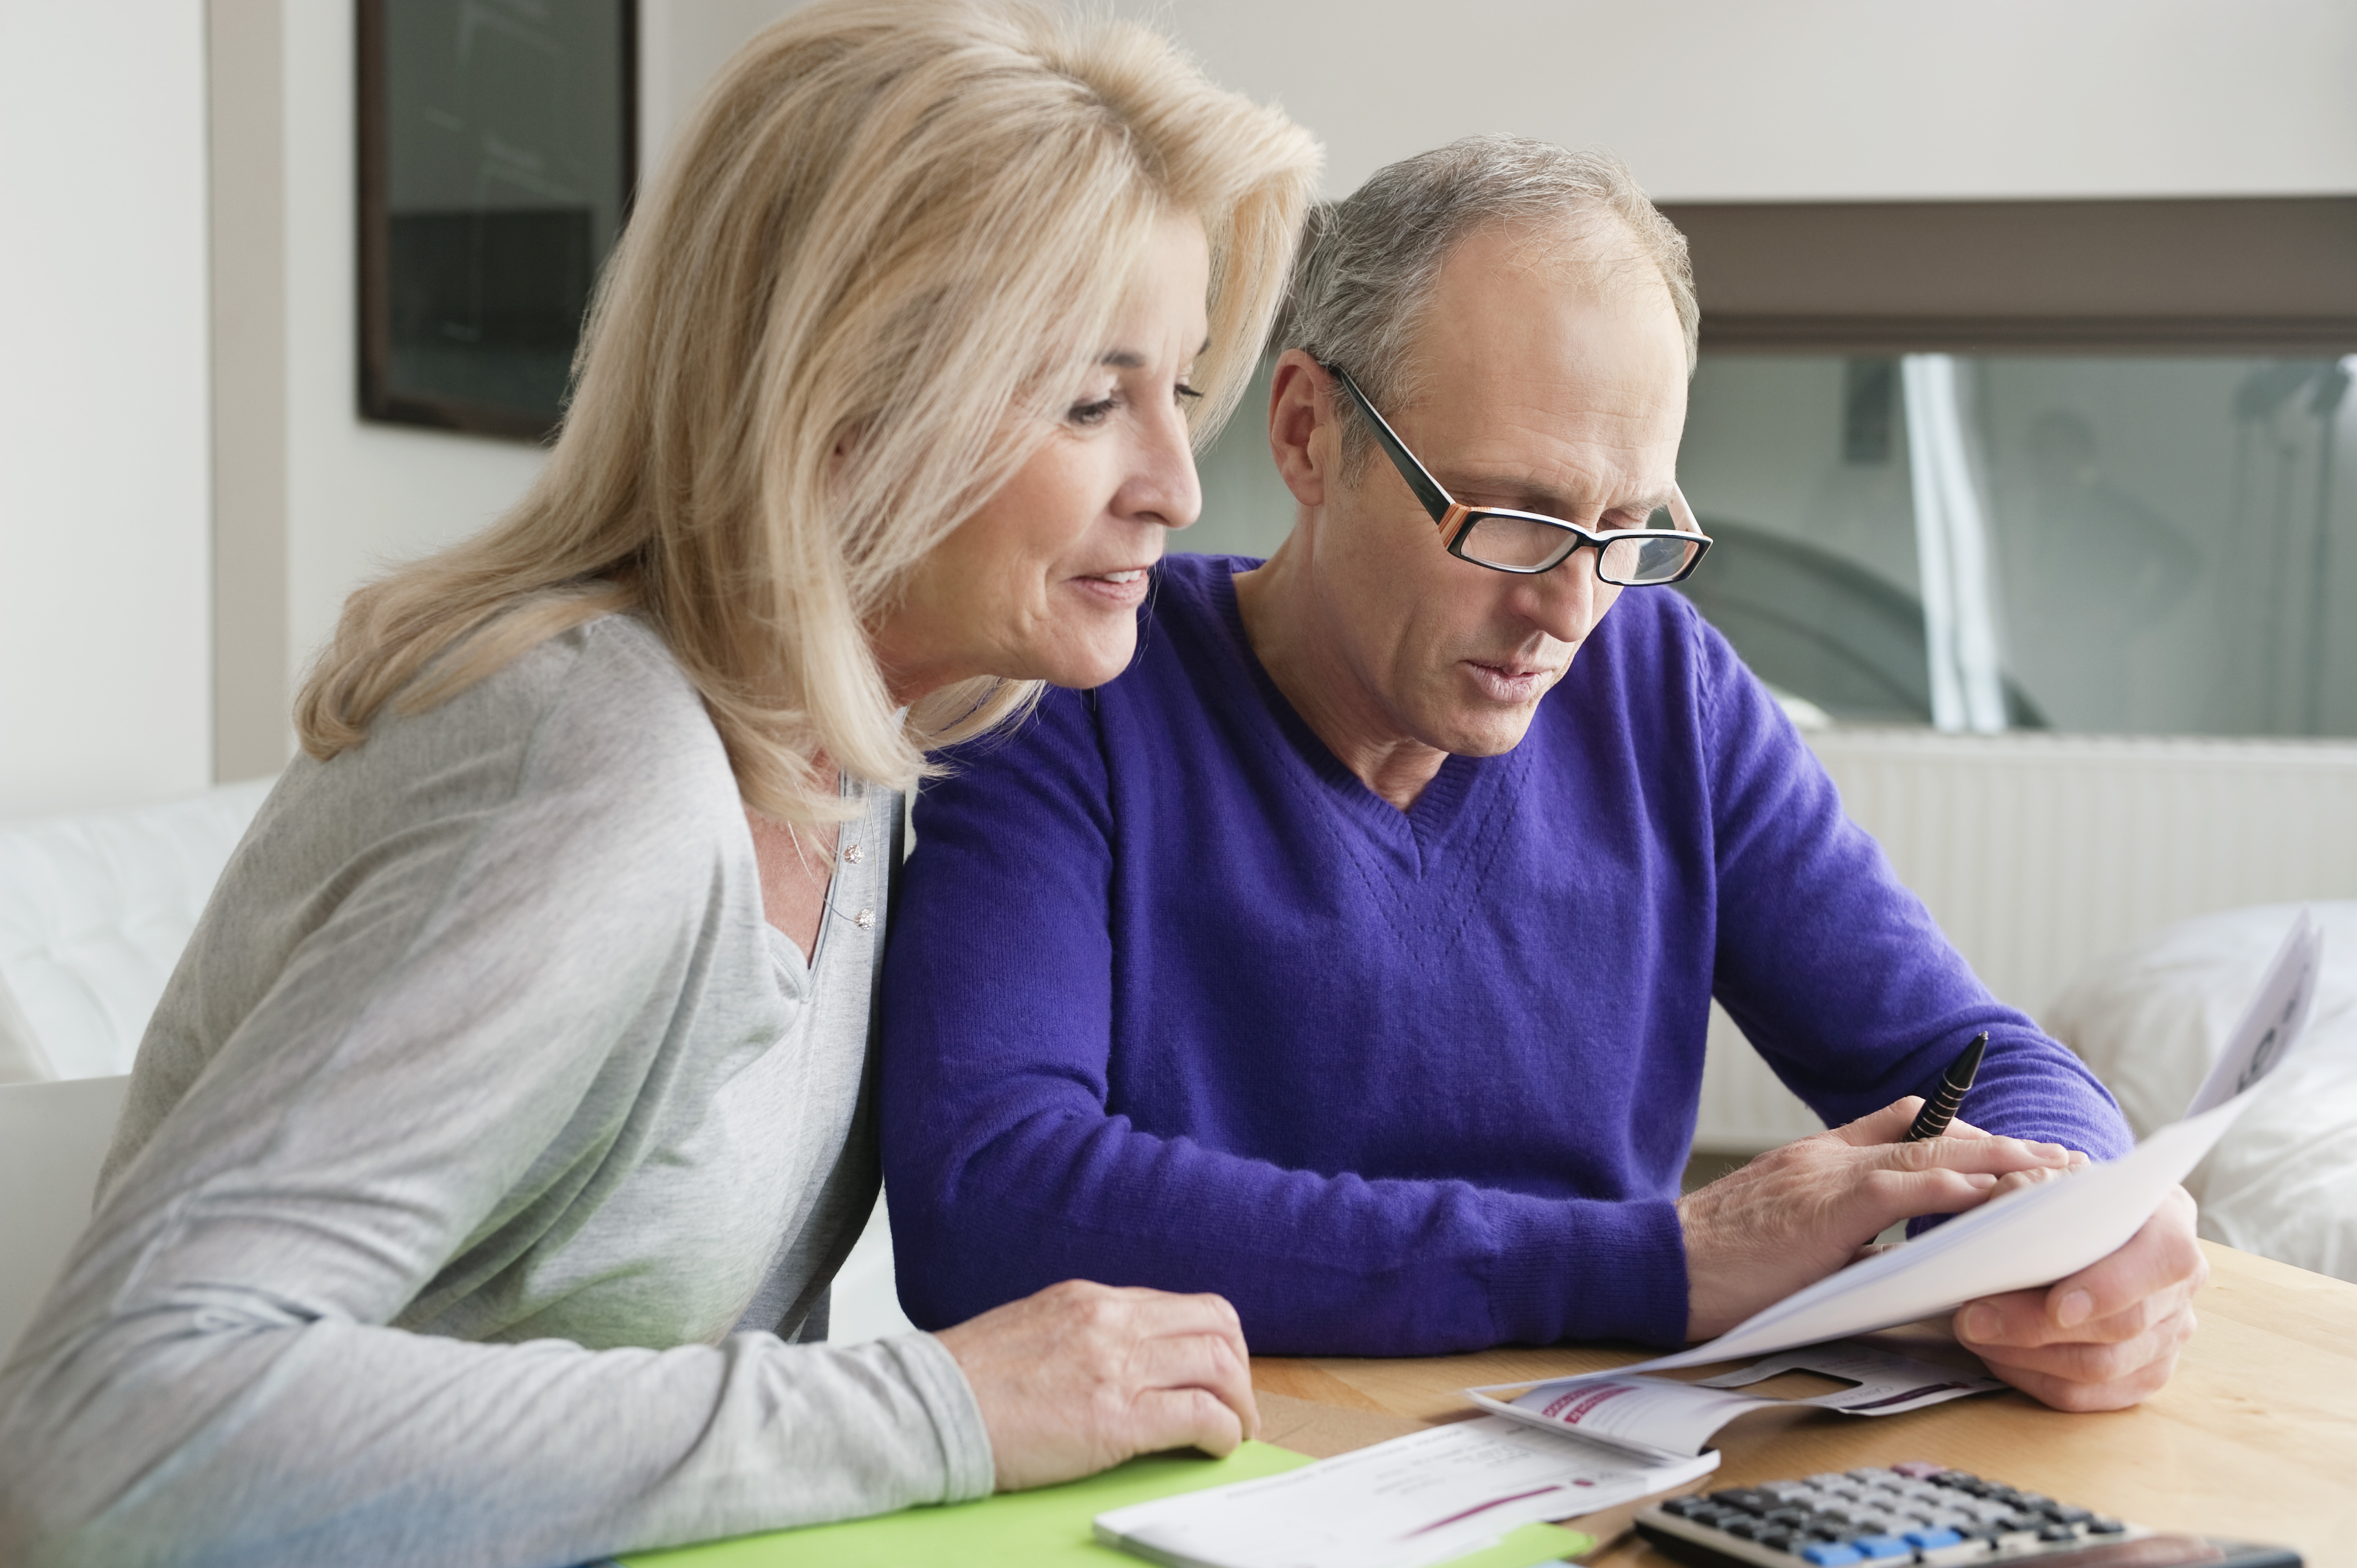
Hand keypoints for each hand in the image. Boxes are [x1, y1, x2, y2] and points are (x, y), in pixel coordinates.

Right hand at [934, 1279, 1259, 1490]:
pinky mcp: (1115, 1419)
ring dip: (1239, 1402)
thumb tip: (1124, 1354)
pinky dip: (1222, 1432)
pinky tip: (1215, 1446)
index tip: (1217, 1371)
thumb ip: (1085, 1333)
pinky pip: (1199, 1415)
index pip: (1182, 1305)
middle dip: (1239, 1367)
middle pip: (1215, 1325)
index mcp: (1091, 1299)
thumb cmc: (970, 1382)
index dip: (1214, 1341)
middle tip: (1238, 1403)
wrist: (928, 1410)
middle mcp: (1111, 1322)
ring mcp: (1116, 1366)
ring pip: (1218, 1365)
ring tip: (1235, 1430)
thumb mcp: (1036, 1329)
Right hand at [1677, 1101, 2080, 1340]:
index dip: (1961, 1130)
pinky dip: (1955, 1187)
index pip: (1901, 1125)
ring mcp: (1826, 1176)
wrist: (1660, 1264)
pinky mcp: (1826, 1207)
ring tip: (2050, 1171)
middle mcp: (1827, 1156)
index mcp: (1817, 1160)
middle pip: (1930, 1131)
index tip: (2006, 1143)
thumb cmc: (1718, 1265)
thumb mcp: (1788, 1236)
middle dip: (1999, 1142)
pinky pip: (1904, 1187)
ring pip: (1929, 1152)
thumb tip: (1891, 1258)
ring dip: (1997, 1160)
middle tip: (2055, 1156)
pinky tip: (1995, 1193)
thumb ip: (1839, 1234)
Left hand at [1954, 1182, 2205, 1410]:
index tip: (2057, 1306)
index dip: (2111, 1287)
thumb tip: (2001, 1216)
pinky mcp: (2142, 1374)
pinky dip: (2034, 1378)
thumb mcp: (2053, 1176)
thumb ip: (2033, 1188)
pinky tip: (1996, 1354)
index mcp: (2171, 1227)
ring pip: (2101, 1368)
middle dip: (2038, 1327)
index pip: (2162, 1261)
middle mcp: (2180, 1288)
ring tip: (1973, 1333)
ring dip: (2027, 1356)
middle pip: (2121, 1325)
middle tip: (1973, 1319)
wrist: (2088, 1225)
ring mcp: (2168, 1336)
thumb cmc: (2069, 1198)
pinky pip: (2088, 1395)